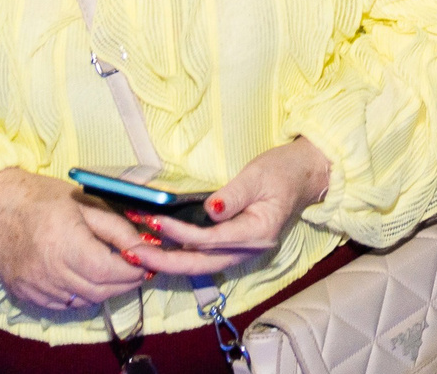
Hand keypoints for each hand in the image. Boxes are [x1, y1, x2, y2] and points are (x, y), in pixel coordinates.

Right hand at [0, 166, 147, 310]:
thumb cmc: (42, 199)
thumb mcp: (86, 203)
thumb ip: (117, 228)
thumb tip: (145, 247)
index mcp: (64, 243)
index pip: (108, 271)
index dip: (133, 271)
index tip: (148, 263)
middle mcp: (49, 271)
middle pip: (99, 291)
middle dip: (126, 283)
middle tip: (140, 270)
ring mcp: (35, 286)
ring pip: (84, 301)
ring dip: (107, 291)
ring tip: (119, 274)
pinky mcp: (26, 294)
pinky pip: (64, 304)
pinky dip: (83, 296)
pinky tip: (91, 280)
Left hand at [136, 138, 332, 277]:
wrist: (304, 176)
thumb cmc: (282, 171)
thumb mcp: (259, 175)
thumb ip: (235, 194)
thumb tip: (211, 210)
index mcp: (258, 233)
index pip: (211, 240)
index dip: (181, 233)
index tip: (155, 221)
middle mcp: (248, 250)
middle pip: (200, 264)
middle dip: (163, 261)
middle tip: (132, 252)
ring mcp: (240, 252)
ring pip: (198, 266)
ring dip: (166, 261)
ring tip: (135, 252)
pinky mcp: (233, 248)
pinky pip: (202, 258)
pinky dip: (177, 256)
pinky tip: (156, 249)